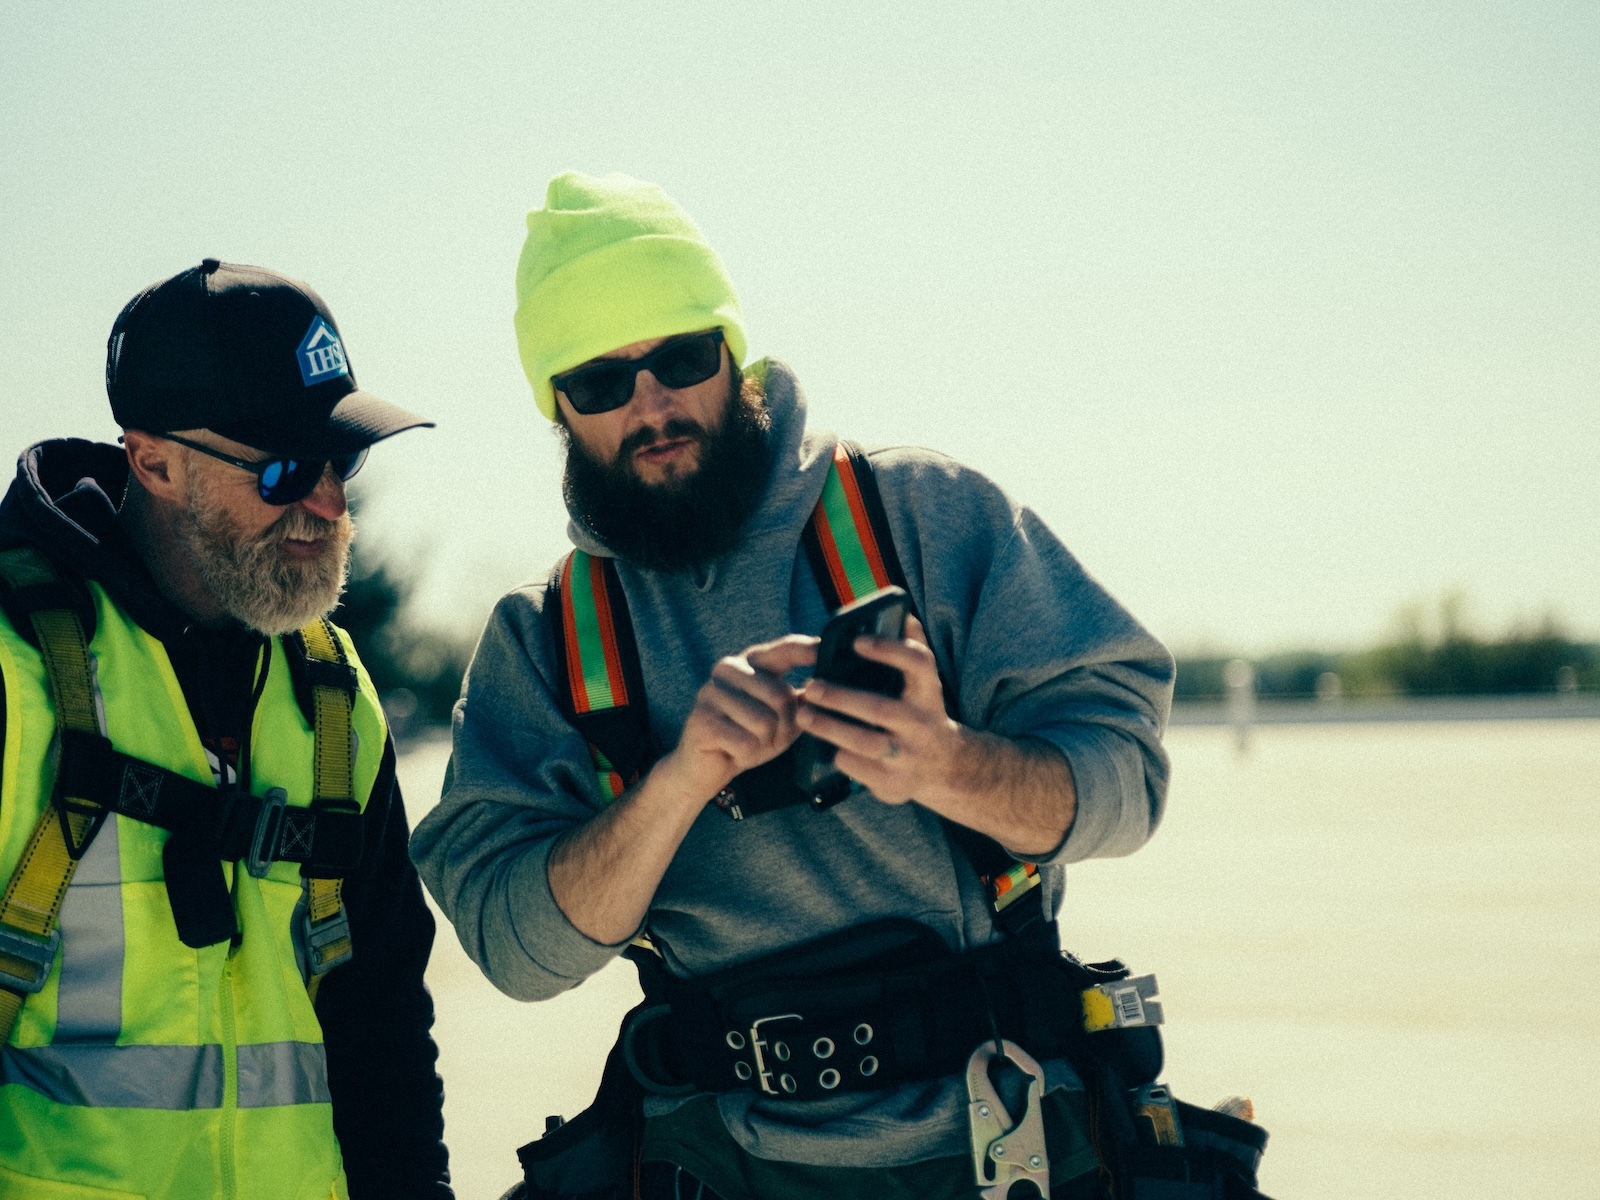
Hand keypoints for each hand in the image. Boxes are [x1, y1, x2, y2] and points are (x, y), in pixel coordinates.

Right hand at [656, 635, 817, 803]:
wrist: (704, 768)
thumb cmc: (747, 737)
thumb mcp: (782, 719)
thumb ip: (802, 702)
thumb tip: (827, 688)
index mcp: (751, 662)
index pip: (786, 649)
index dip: (809, 649)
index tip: (827, 650)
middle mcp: (729, 668)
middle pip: (780, 696)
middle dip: (784, 727)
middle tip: (769, 739)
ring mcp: (711, 692)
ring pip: (764, 722)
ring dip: (764, 743)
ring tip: (750, 744)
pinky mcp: (701, 719)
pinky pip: (745, 742)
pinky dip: (747, 755)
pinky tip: (733, 752)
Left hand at [796, 616, 963, 805]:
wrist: (946, 767)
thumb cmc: (921, 712)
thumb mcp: (925, 683)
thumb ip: (913, 648)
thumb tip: (901, 613)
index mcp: (930, 692)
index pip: (917, 663)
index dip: (888, 650)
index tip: (857, 641)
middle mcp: (923, 723)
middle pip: (880, 709)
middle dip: (840, 698)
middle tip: (810, 687)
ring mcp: (910, 756)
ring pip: (865, 743)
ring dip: (830, 728)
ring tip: (804, 715)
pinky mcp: (896, 783)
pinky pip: (860, 769)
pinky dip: (839, 756)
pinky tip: (822, 746)